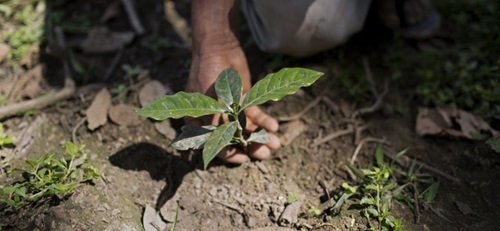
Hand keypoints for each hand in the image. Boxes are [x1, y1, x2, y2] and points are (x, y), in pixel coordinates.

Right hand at [186, 44, 280, 163]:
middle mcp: (214, 119)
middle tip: (265, 154)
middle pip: (234, 138)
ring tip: (276, 143)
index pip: (214, 144)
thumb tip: (223, 147)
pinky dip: (264, 121)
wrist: (219, 47)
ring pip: (246, 128)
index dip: (229, 154)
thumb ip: (217, 122)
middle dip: (250, 146)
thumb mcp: (210, 101)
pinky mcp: (243, 101)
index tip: (244, 159)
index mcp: (198, 122)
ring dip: (260, 136)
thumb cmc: (207, 73)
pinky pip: (254, 114)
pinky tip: (274, 126)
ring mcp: (230, 110)